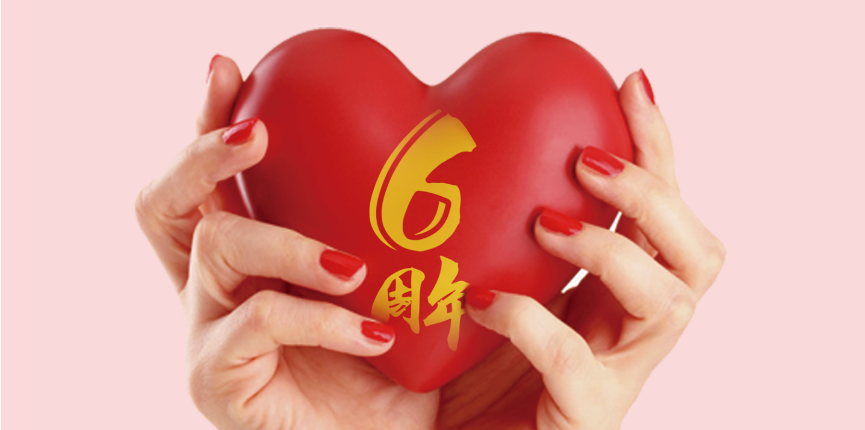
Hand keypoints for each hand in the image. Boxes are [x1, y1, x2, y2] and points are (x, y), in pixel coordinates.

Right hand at [136, 56, 436, 429]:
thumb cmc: (390, 363)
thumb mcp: (390, 284)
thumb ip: (382, 230)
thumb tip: (433, 162)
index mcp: (245, 257)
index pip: (205, 180)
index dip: (206, 123)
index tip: (228, 71)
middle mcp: (213, 287)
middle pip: (166, 203)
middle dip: (205, 155)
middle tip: (257, 136)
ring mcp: (208, 331)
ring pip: (218, 248)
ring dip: (291, 245)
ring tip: (356, 267)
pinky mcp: (217, 379)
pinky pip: (261, 323)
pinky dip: (324, 320)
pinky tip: (377, 335)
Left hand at [437, 70, 725, 428]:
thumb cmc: (467, 368)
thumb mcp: (493, 278)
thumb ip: (507, 233)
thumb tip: (482, 157)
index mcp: (615, 291)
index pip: (663, 212)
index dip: (658, 148)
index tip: (629, 86)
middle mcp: (629, 328)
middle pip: (698, 252)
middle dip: (654, 193)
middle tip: (587, 159)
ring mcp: (616, 374)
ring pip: (670, 301)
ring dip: (613, 248)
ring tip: (545, 222)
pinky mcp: (585, 415)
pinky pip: (574, 360)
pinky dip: (528, 319)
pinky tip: (482, 299)